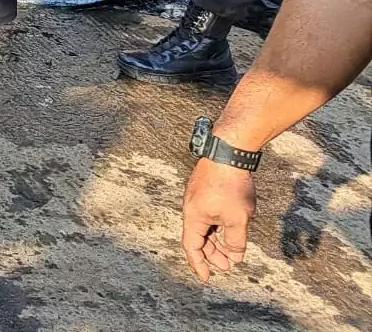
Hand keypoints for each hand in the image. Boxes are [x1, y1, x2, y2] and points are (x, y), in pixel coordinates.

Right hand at [182, 157, 254, 281]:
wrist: (228, 152)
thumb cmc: (230, 186)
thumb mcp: (238, 220)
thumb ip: (235, 241)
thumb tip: (235, 257)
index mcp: (193, 217)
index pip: (191, 247)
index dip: (199, 264)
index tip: (207, 277)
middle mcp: (191, 208)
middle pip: (198, 238)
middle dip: (212, 254)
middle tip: (228, 265)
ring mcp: (198, 198)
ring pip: (205, 226)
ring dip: (217, 240)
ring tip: (233, 248)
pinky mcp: (205, 190)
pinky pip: (209, 215)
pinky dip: (218, 226)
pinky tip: (232, 227)